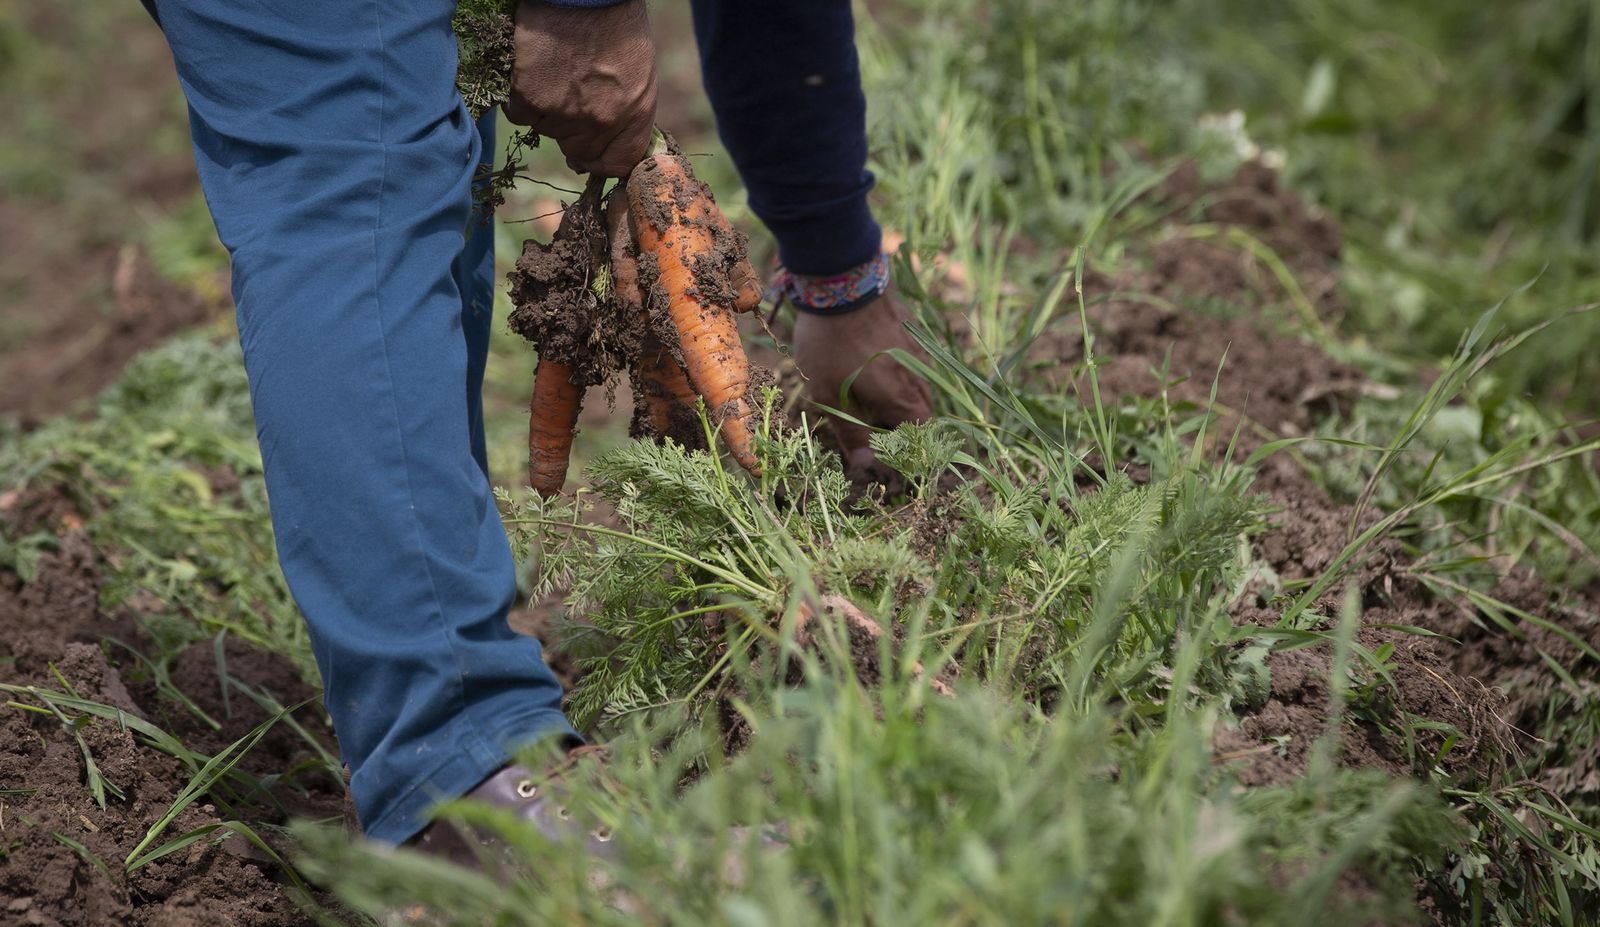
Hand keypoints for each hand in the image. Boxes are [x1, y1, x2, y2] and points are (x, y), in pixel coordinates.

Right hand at [506, 0, 657, 177]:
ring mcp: (564, 114)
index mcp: (634, 116)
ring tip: (556, 74)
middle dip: (574, 135)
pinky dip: (522, 98)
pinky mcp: (531, 100)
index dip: (603, 162)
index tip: (593, 156)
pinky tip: (534, 72)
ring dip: (547, 111)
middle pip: (579, 152)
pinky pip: (521, 115)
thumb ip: (629, 112)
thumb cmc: (616, 24)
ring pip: (548, 132)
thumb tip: (612, 138)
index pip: (617, 164)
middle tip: (569, 103)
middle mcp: (600, 123)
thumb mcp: (640, 73)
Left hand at [791, 291, 934, 480]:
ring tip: (874, 396)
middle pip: (923, 412)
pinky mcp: (911, 330)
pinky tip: (877, 365)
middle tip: (875, 425)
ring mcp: (918, 351)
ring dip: (904, 397)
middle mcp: (918, 377)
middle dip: (905, 424)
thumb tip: (865, 464)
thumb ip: (850, 430)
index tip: (884, 449)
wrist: (841, 282)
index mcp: (902, 398)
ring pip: (921, 385)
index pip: (920, 435)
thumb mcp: (828, 392)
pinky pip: (915, 361)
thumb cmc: (831, 343)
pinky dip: (902, 372)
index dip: (906, 447)